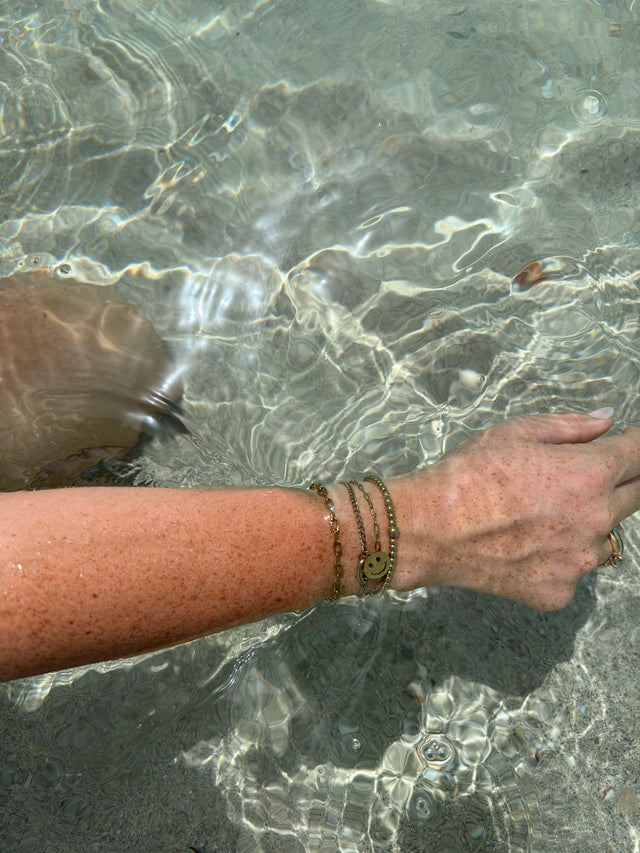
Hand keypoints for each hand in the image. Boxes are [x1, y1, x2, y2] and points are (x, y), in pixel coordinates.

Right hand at [393, 412, 639, 609]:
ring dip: (588, 524)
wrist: (429, 529)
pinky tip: (525, 544)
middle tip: (583, 478)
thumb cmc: (466, 475)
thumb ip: (570, 427)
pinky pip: (573, 570)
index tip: (626, 443)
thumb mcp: (514, 433)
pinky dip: (559, 557)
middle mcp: (595, 519)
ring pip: (605, 538)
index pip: (638, 455)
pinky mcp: (559, 590)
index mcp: (589, 474)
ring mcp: (580, 561)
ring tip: (543, 516)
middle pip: (636, 497)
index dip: (634, 443)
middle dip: (620, 481)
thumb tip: (606, 422)